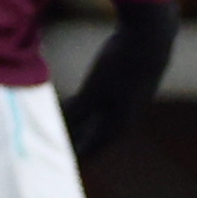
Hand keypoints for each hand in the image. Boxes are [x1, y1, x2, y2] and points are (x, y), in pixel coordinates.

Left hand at [60, 0, 176, 160]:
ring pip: (95, 121)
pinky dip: (82, 109)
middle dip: (70, 143)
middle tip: (46, 148)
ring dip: (75, 126)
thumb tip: (57, 132)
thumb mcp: (93, 90)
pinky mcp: (123, 87)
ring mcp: (124, 102)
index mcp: (118, 126)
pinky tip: (70, 105)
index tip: (48, 163)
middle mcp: (123, 118)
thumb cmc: (122, 64)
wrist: (151, 35)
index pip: (89, 152)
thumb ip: (76, 113)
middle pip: (91, 138)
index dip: (68, 158)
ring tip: (53, 130)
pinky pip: (98, 105)